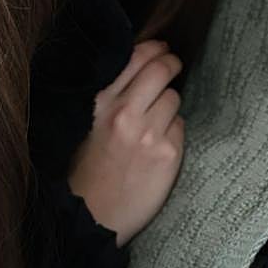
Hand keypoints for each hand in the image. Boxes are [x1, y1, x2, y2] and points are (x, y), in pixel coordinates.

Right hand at [68, 40, 183, 245]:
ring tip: (156, 120)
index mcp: (101, 102)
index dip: (155, 48)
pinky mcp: (168, 154)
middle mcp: (125, 113)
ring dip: (169, 104)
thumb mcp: (88, 123)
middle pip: (162, 69)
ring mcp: (149, 133)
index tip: (161, 48)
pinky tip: (159, 146)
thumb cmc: (87, 169)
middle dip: (171, 63)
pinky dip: (173, 131)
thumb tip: (141, 63)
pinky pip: (180, 127)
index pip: (136, 57)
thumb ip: (111, 94)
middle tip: (173, 65)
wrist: (90, 219)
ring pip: (174, 98)